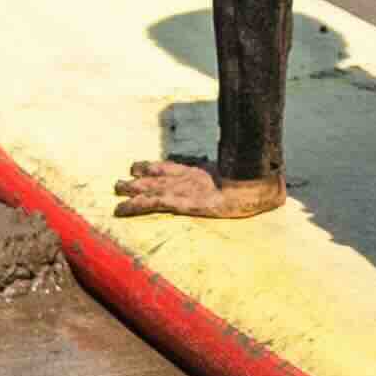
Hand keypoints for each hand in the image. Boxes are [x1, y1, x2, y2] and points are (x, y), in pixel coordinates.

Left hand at [111, 159, 286, 220]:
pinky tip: (121, 209)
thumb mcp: (246, 180)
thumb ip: (241, 177)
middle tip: (120, 181)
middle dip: (139, 178)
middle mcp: (189, 177)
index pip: (174, 167)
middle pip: (158, 175)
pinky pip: (152, 203)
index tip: (140, 166)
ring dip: (131, 190)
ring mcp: (183, 188)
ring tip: (116, 192)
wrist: (255, 190)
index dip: (156, 167)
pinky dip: (135, 205)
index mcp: (203, 172)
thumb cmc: (256, 186)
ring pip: (150, 187)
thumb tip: (260, 184)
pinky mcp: (180, 201)